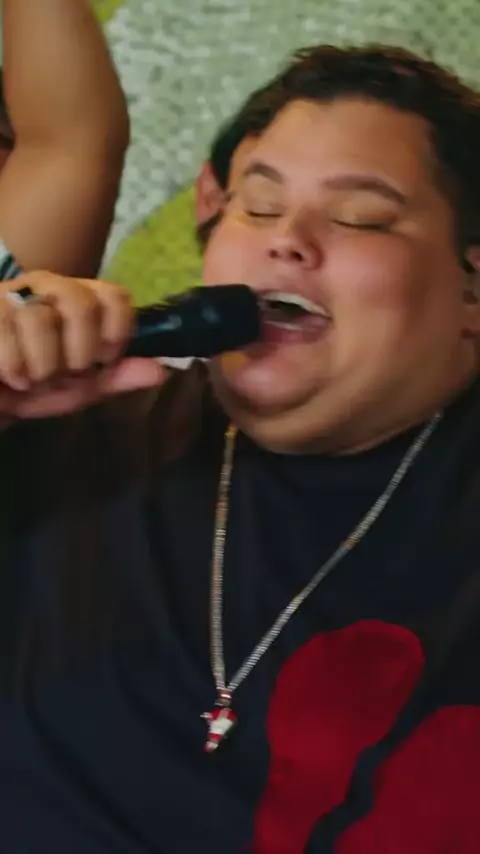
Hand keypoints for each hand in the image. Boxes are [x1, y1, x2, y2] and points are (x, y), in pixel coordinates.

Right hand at [0, 271, 166, 422]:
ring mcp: (13, 293)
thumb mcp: (78, 389)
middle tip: (65, 374)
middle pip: (81, 304)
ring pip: (42, 320)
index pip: (115, 296)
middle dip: (78, 353)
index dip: (117, 330)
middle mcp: (48, 288)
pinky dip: (14, 366)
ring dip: (42, 366)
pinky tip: (10, 376)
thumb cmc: (31, 388)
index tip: (105, 359)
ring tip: (32, 379)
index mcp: (80, 301)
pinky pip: (7, 330)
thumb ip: (116, 377)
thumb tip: (160, 370)